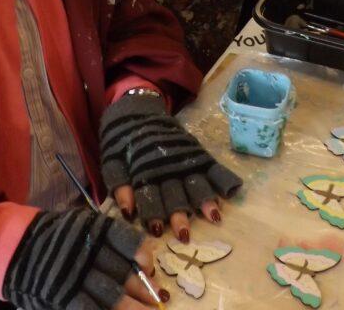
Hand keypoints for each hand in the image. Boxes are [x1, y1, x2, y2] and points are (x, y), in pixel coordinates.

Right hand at [3, 208, 164, 309]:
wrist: (14, 247)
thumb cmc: (55, 238)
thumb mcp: (81, 228)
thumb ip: (109, 242)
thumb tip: (144, 263)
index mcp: (93, 230)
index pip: (125, 240)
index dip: (141, 254)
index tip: (148, 266)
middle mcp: (87, 251)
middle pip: (123, 272)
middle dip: (143, 290)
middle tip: (158, 300)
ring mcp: (74, 276)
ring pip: (111, 295)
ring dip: (132, 308)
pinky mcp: (61, 295)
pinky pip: (88, 308)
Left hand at [101, 94, 241, 241]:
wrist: (138, 109)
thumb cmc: (122, 142)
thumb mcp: (111, 161)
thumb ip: (118, 184)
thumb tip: (127, 212)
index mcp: (143, 171)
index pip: (149, 195)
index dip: (152, 213)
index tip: (156, 231)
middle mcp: (166, 167)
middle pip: (175, 193)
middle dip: (179, 214)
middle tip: (185, 235)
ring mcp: (184, 159)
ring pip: (196, 181)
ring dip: (204, 200)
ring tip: (214, 216)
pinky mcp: (197, 151)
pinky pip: (213, 166)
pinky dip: (222, 178)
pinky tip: (231, 192)